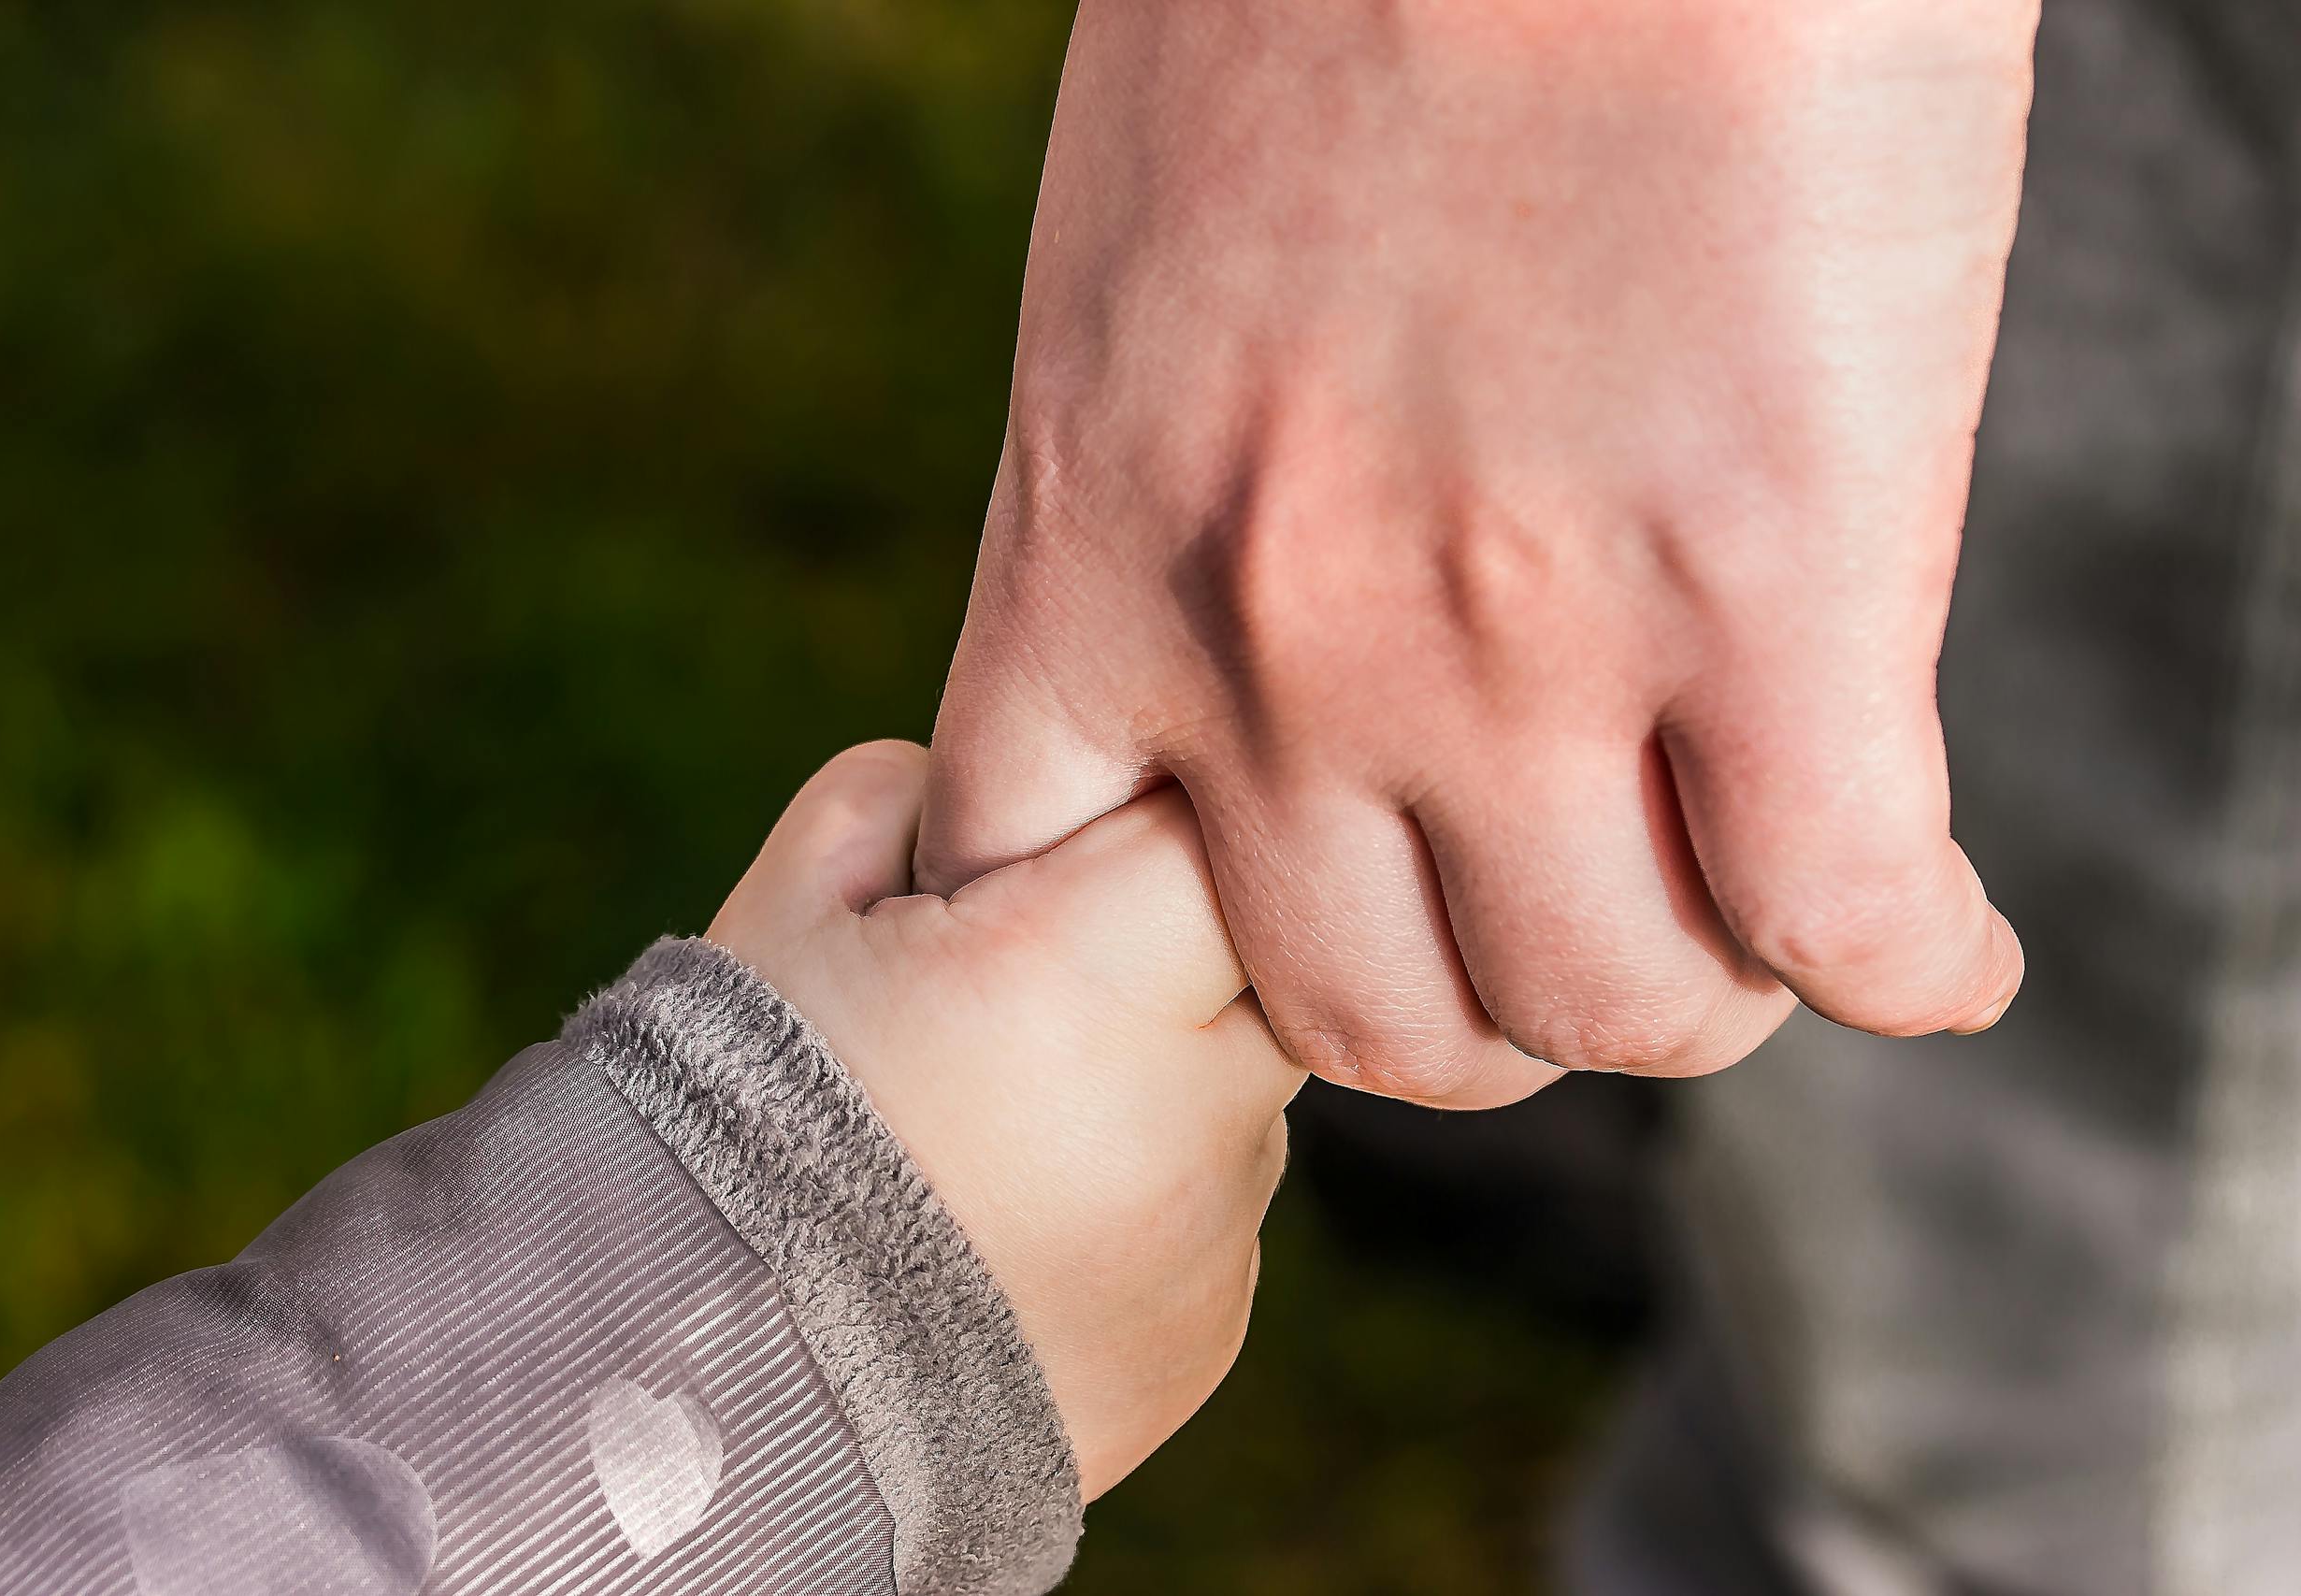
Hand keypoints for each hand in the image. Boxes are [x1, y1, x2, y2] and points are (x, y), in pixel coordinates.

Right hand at [710, 742, 1303, 1498]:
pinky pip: (1210, 1211)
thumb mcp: (784, 912)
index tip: (1058, 854)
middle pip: (1262, 957)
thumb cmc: (729, 1125)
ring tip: (989, 1129)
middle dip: (1164, 945)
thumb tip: (996, 791)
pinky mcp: (1209, 1329)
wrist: (708, 1405)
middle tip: (1026, 984)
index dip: (1137, 818)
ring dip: (1153, 1078)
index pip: (1214, 826)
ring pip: (1239, 1090)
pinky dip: (1137, 1199)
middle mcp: (1191, 1106)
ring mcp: (1214, 1232)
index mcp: (1088, 972)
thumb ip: (907, 798)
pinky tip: (1004, 1228)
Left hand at [919, 0, 2036, 1106]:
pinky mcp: (1772, 589)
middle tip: (1566, 923)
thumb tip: (1275, 631)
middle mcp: (1281, 645)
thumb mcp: (1150, 273)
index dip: (1171, 960)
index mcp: (1101, 543)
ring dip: (1689, 993)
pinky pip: (1845, 923)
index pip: (1045, 900)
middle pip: (1366, 1016)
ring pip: (1604, 1007)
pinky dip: (1910, 969)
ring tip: (1752, 921)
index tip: (1286, 913)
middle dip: (1474, 1007)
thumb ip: (1179, 490)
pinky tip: (1935, 945)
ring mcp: (1520, 645)